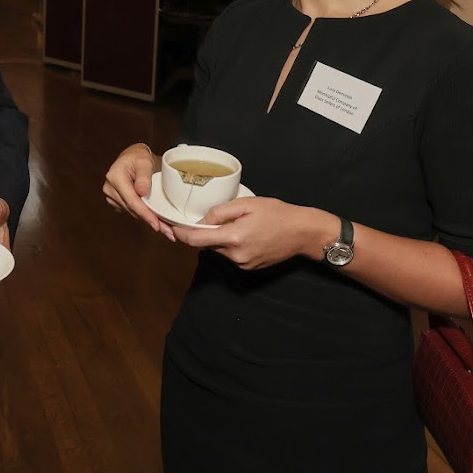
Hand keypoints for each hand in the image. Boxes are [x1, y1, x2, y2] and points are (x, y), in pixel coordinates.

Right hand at [102, 142, 174, 240]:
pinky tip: (156, 220)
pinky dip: (144, 215)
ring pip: (132, 212)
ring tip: (166, 229)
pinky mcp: (116, 201)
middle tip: (168, 231)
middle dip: (150, 220)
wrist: (133, 157)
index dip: (145, 214)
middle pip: (132, 209)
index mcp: (115, 177)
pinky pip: (132, 211)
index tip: (156, 224)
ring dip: (148, 220)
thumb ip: (144, 176)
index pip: (132, 200)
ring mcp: (112, 196)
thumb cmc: (139, 156)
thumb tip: (142, 192)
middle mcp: (110, 188)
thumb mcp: (145, 161)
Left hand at [171, 197, 328, 269]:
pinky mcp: (249, 267)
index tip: (170, 227)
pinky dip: (231, 245)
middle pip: (207, 245)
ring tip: (237, 223)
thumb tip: (200, 221)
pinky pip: (231, 255)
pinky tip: (246, 234)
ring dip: (219, 239)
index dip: (180, 234)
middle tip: (211, 218)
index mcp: (233, 238)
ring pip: (219, 250)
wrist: (302, 232)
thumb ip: (220, 212)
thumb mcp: (246, 204)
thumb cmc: (277, 214)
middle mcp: (236, 255)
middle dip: (204, 233)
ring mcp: (243, 264)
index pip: (196, 240)